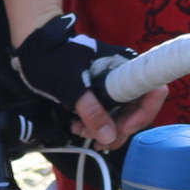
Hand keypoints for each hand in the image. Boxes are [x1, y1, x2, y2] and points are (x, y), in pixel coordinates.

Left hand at [14, 14, 142, 148]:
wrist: (36, 48)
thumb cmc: (54, 58)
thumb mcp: (71, 85)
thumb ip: (91, 111)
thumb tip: (109, 136)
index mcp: (125, 65)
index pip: (153, 91)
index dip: (143, 114)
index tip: (121, 128)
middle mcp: (125, 75)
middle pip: (139, 109)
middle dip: (119, 129)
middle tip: (98, 141)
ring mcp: (115, 85)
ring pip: (123, 115)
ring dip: (106, 130)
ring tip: (81, 131)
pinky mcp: (103, 93)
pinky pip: (110, 113)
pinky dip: (97, 124)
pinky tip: (80, 127)